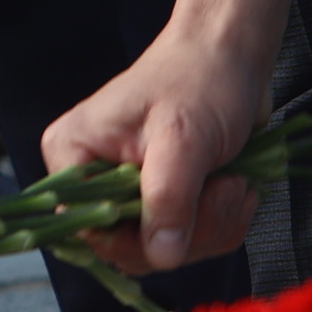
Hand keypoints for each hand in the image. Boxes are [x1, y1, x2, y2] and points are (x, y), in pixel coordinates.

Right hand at [39, 0, 299, 273]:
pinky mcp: (164, 200)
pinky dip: (221, 223)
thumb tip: (162, 256)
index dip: (136, 239)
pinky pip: (188, 241)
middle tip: (226, 190)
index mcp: (74, 156)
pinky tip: (238, 189)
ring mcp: (130, 192)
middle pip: (128, 248)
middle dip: (187, 231)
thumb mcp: (184, 138)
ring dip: (212, 225)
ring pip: (163, 250)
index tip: (184, 214)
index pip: (87, 230)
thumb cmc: (202, 79)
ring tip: (236, 183)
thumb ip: (168, 198)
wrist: (234, 55)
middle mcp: (93, 179)